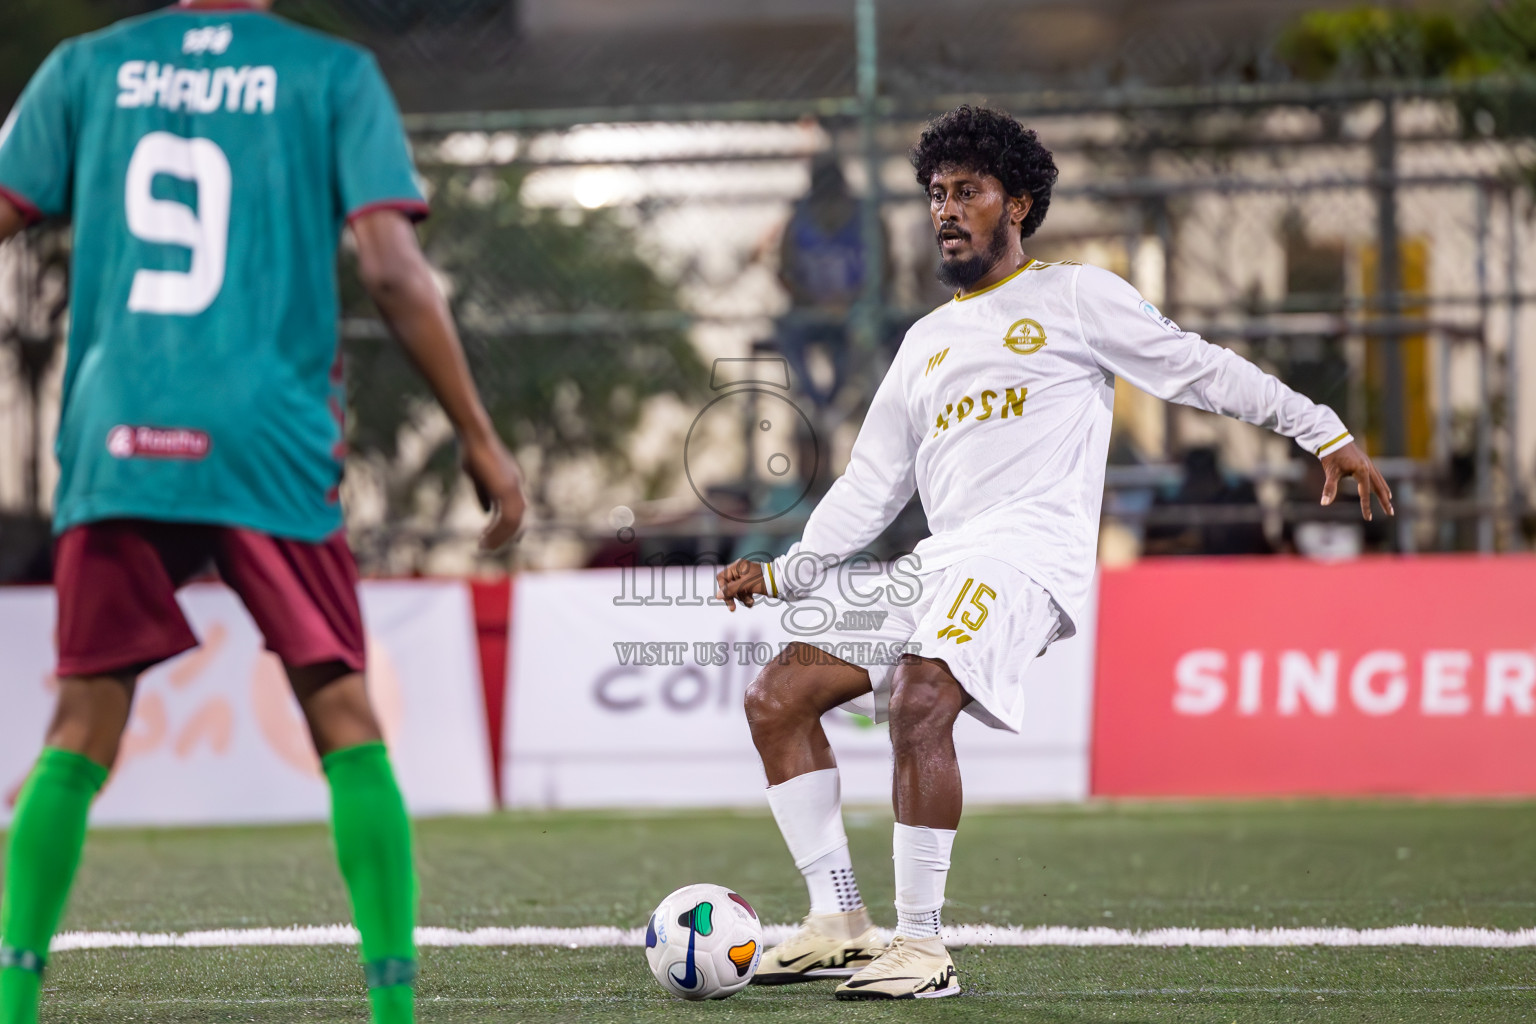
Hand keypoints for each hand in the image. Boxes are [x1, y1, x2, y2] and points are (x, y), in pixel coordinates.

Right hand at [461, 431, 525, 549]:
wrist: (473, 436)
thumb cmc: (472, 451)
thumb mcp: (477, 476)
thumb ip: (484, 494)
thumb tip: (486, 512)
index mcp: (512, 482)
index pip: (517, 511)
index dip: (510, 528)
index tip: (499, 540)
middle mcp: (516, 486)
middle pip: (517, 519)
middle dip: (504, 536)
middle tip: (488, 548)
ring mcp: (513, 488)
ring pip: (513, 523)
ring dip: (499, 537)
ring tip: (484, 547)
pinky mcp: (505, 490)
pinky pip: (506, 518)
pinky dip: (496, 531)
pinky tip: (484, 538)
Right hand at [715, 558, 766, 611]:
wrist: (781, 582)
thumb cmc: (763, 580)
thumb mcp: (746, 585)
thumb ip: (731, 590)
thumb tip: (717, 596)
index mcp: (737, 566)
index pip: (722, 578)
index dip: (723, 589)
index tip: (728, 598)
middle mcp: (739, 571)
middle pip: (728, 586)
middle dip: (733, 597)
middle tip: (733, 609)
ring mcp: (745, 578)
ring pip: (736, 591)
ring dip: (742, 599)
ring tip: (751, 602)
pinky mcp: (750, 584)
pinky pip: (743, 593)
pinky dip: (746, 598)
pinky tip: (752, 602)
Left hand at [1320, 441, 1393, 520]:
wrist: (1332, 437)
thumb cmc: (1331, 455)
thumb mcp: (1330, 472)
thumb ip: (1329, 488)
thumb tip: (1324, 503)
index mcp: (1361, 471)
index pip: (1365, 493)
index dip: (1366, 506)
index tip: (1368, 518)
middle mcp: (1368, 467)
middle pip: (1379, 487)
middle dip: (1385, 501)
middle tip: (1391, 513)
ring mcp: (1368, 463)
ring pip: (1380, 481)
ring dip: (1385, 492)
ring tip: (1389, 502)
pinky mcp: (1365, 461)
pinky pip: (1376, 475)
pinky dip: (1381, 483)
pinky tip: (1381, 487)